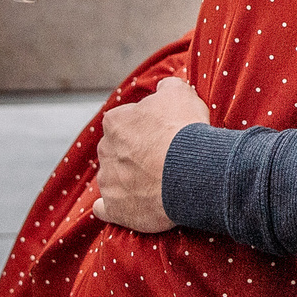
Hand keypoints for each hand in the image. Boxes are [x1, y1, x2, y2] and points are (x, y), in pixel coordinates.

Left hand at [94, 77, 209, 233]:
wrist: (191, 172)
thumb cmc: (184, 131)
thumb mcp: (181, 94)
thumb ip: (168, 87)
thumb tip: (164, 86)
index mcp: (115, 122)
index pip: (124, 122)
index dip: (145, 129)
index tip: (162, 135)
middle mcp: (105, 150)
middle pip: (117, 150)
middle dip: (134, 155)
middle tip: (161, 160)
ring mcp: (108, 181)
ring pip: (112, 178)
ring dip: (128, 180)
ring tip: (157, 185)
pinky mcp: (115, 209)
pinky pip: (105, 209)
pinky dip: (113, 208)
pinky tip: (128, 207)